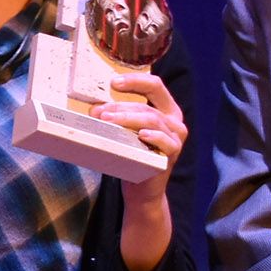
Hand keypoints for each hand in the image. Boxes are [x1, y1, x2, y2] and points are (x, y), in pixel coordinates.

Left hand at [93, 70, 186, 195]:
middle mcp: (174, 121)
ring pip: (152, 120)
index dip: (135, 81)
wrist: (141, 190)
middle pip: (147, 106)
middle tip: (99, 112)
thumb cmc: (133, 156)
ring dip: (127, 119)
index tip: (113, 83)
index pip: (154, 86)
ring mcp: (176, 137)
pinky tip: (140, 135)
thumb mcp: (126, 132)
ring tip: (107, 121)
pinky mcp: (173, 153)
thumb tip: (94, 109)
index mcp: (166, 110)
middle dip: (121, 107)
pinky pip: (164, 141)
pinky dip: (152, 137)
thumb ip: (117, 117)